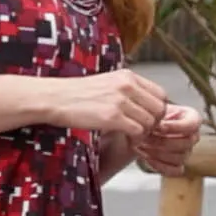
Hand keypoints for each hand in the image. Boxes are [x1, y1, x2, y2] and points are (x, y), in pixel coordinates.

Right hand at [46, 69, 167, 136]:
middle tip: (144, 130)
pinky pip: (137, 131)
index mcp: (128, 76)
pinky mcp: (112, 117)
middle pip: (160, 108)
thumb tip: (146, 105)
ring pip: (150, 122)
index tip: (150, 118)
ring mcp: (120, 101)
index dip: (158, 110)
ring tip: (134, 136)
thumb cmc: (77, 94)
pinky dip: (136, 139)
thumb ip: (128, 90)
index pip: (161, 94)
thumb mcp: (107, 82)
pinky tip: (127, 139)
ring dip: (145, 133)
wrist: (54, 98)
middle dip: (155, 123)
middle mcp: (127, 86)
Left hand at [135, 104, 201, 176]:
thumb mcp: (152, 108)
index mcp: (192, 118)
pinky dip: (160, 165)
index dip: (176, 127)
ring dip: (158, 153)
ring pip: (180, 157)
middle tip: (145, 137)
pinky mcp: (177, 166)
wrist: (137, 128)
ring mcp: (186, 152)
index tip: (159, 126)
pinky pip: (175, 170)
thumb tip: (158, 122)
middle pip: (186, 143)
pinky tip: (146, 158)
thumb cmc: (146, 116)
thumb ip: (158, 112)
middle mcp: (192, 136)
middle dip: (162, 141)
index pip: (193, 125)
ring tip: (141, 145)